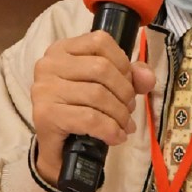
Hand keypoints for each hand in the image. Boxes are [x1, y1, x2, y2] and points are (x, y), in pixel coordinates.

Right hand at [31, 31, 155, 187]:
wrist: (56, 150)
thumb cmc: (79, 112)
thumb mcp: (106, 88)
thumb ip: (129, 76)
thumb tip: (147, 76)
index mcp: (61, 50)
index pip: (100, 41)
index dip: (123, 63)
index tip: (129, 85)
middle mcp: (48, 65)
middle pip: (101, 68)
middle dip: (124, 92)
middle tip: (128, 110)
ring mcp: (44, 89)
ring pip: (98, 94)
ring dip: (119, 114)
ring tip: (124, 126)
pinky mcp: (45, 115)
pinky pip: (90, 118)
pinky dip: (110, 130)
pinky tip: (116, 137)